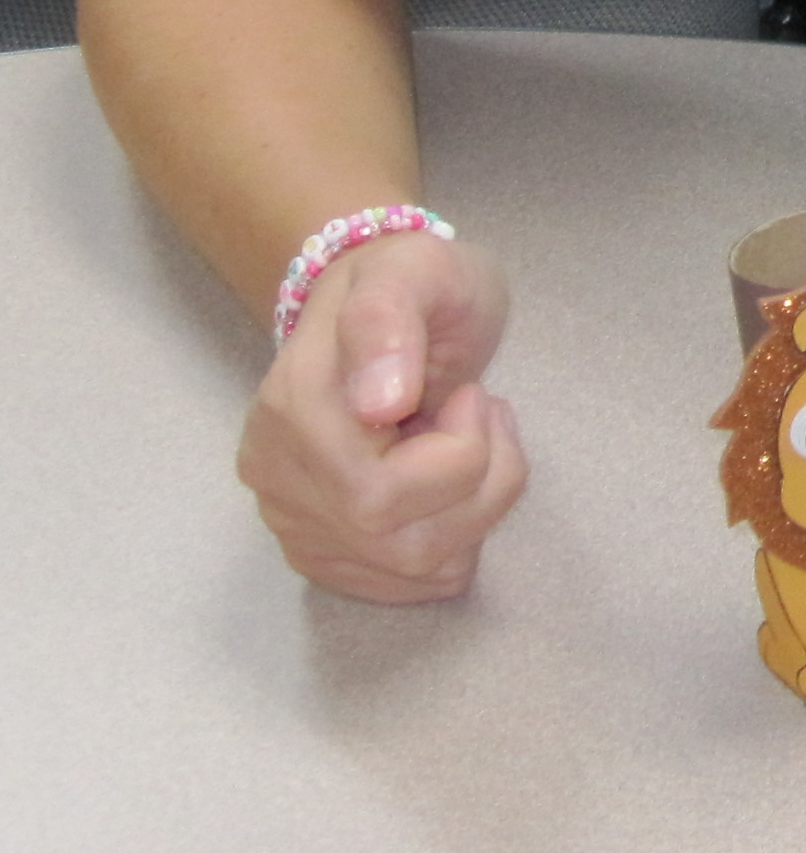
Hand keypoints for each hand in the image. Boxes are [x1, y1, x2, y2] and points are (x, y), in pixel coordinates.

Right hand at [235, 230, 527, 602]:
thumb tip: (377, 403)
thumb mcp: (416, 269)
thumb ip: (389, 322)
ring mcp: (292, 520)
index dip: (458, 456)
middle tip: (480, 412)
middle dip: (481, 483)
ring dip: (477, 509)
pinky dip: (453, 539)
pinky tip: (449, 483)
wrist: (384, 299)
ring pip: (412, 570)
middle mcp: (277, 478)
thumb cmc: (412, 280)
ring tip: (469, 440)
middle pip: (401, 544)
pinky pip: (404, 583)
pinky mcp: (320, 548)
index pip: (378, 495)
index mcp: (293, 410)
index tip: (469, 396)